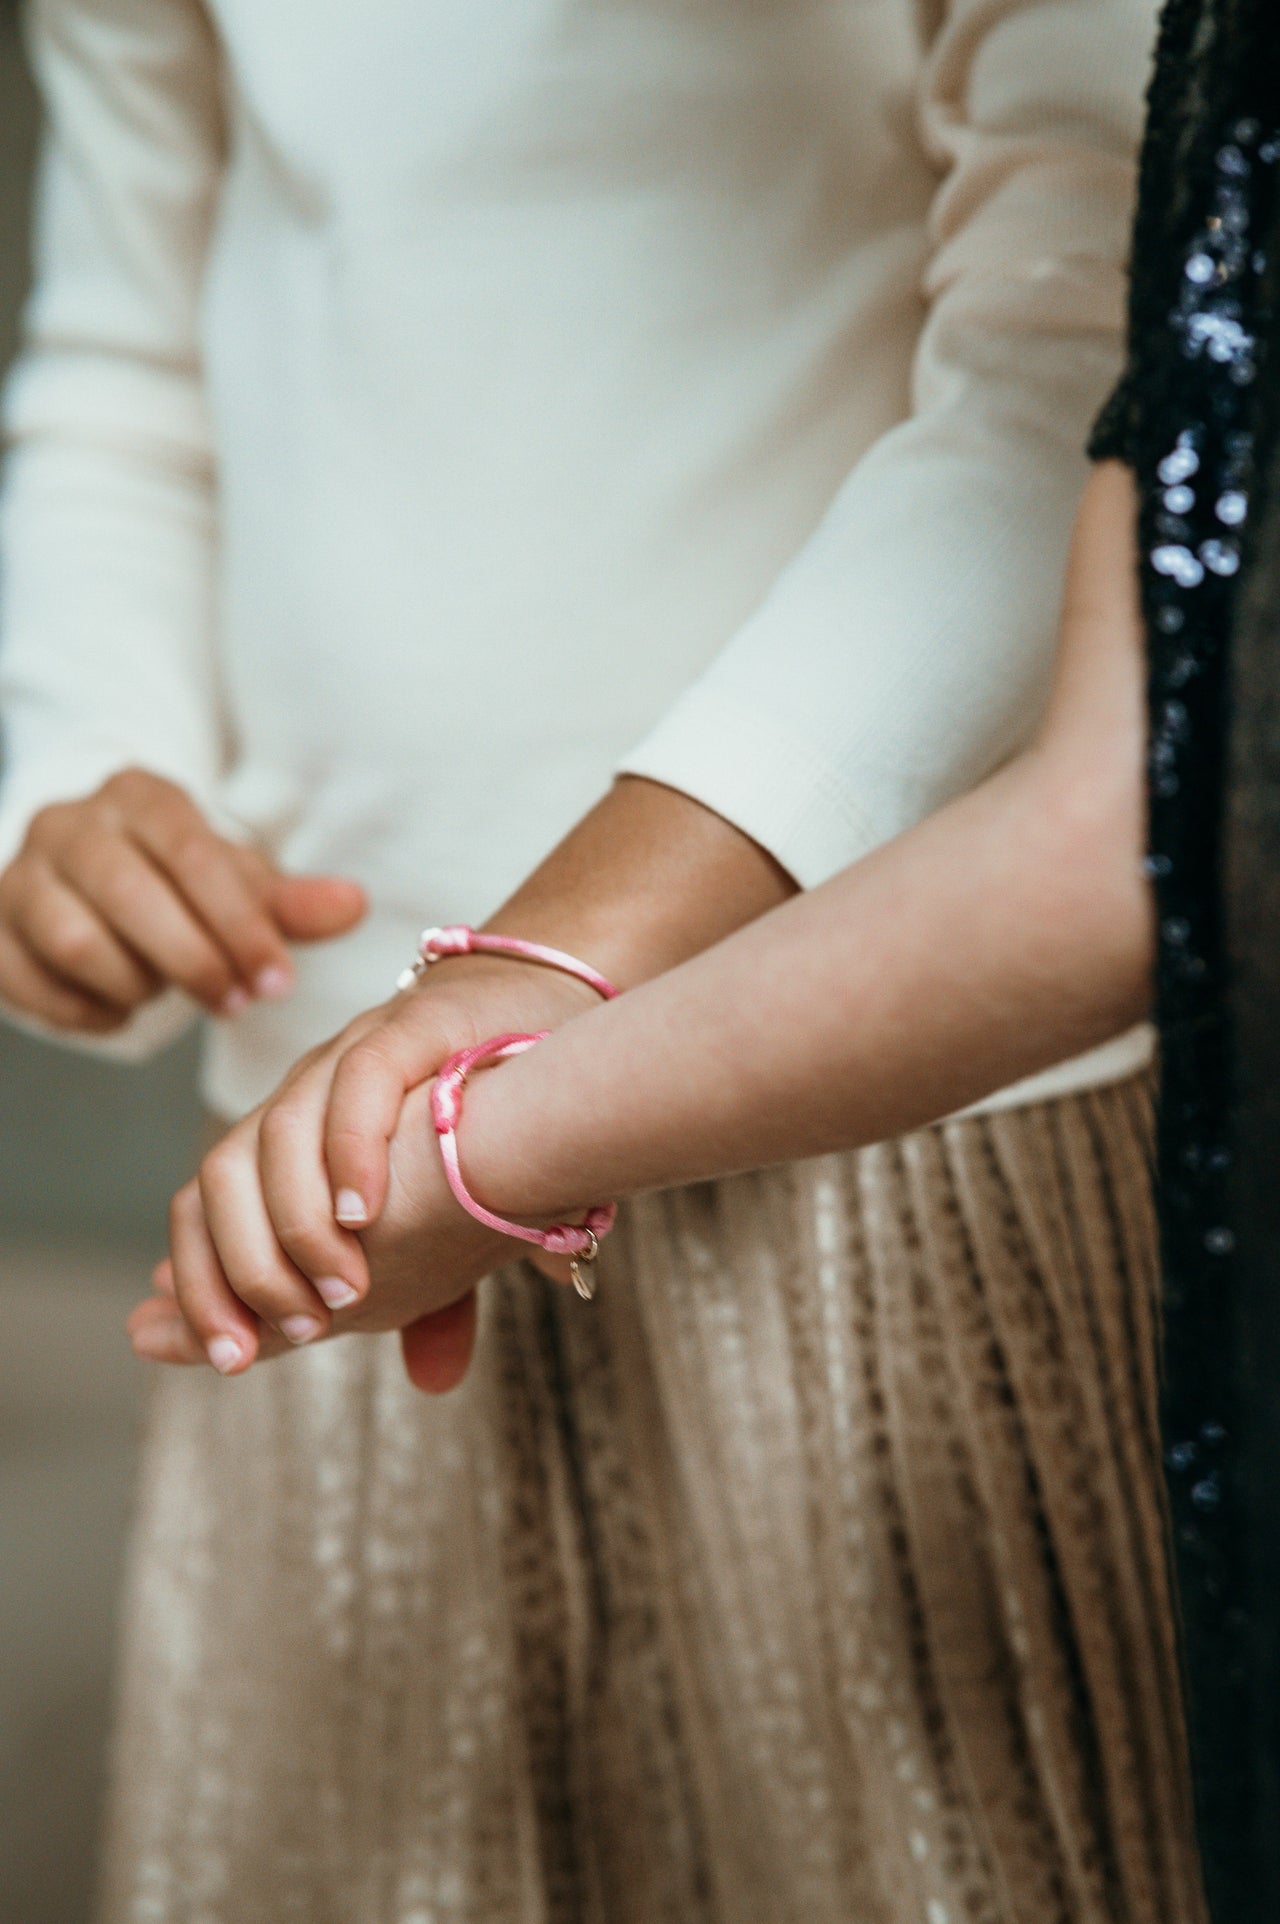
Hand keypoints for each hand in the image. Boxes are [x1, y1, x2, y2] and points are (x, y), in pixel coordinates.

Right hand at [0, 767, 366, 1029]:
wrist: (88, 877)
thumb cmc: (177, 881)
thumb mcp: (237, 882)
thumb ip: (289, 901)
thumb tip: (355, 905)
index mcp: (140, 796)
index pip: (193, 855)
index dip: (240, 925)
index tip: (277, 981)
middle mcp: (70, 824)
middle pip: (130, 895)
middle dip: (193, 961)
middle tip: (235, 1002)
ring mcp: (21, 874)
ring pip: (74, 940)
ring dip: (137, 984)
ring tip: (171, 995)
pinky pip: (30, 981)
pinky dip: (85, 1009)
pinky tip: (122, 1008)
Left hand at [127, 954, 598, 1389]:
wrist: (554, 1014)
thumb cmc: (494, 1126)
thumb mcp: (455, 1228)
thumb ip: (427, 1297)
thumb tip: (430, 1383)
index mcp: (292, 1148)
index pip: (205, 1213)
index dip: (202, 1287)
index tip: (229, 1357)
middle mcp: (305, 1097)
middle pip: (220, 1178)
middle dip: (238, 1269)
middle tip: (295, 1329)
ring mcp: (351, 1056)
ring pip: (275, 1135)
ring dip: (297, 1226)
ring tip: (342, 1291)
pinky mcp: (411, 1026)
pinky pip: (358, 1081)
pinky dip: (350, 1148)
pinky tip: (363, 1211)